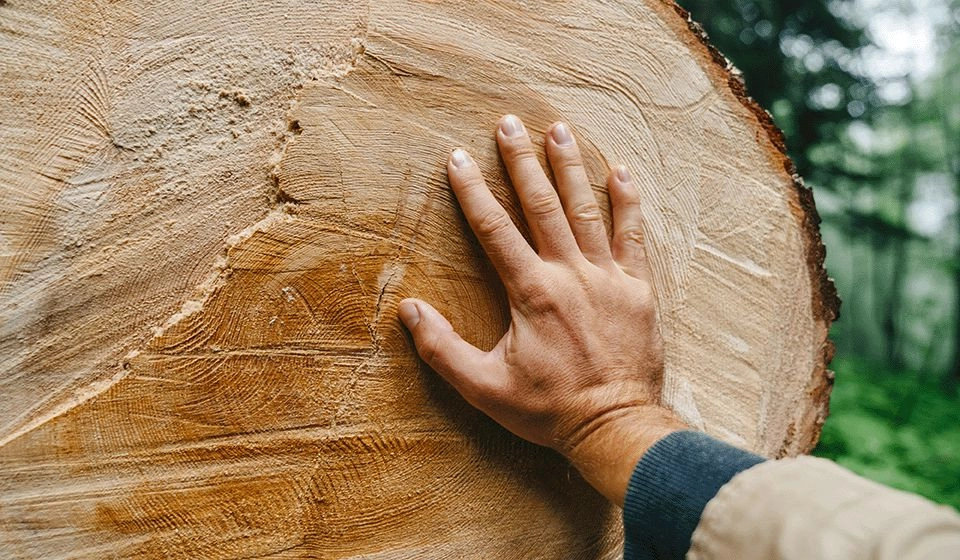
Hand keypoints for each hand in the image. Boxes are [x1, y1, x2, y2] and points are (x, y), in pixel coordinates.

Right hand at [398, 115, 685, 505]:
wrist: (616, 425)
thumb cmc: (548, 409)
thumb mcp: (484, 387)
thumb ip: (442, 349)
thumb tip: (408, 311)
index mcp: (531, 292)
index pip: (495, 230)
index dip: (473, 192)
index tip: (457, 158)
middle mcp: (569, 274)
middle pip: (541, 205)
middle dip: (521, 161)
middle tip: (509, 124)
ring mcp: (608, 277)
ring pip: (586, 210)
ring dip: (569, 168)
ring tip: (558, 130)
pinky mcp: (639, 288)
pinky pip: (633, 235)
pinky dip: (627, 201)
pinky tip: (620, 171)